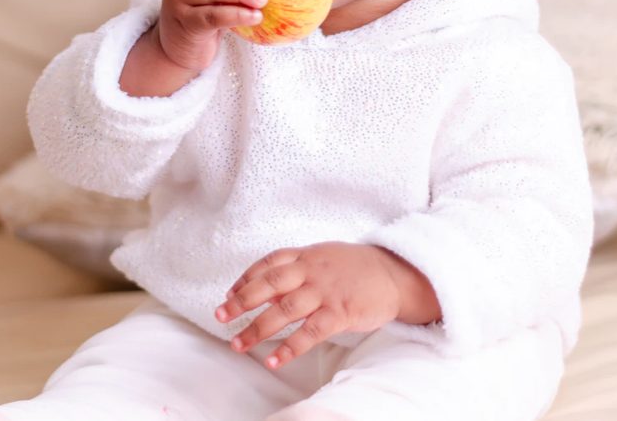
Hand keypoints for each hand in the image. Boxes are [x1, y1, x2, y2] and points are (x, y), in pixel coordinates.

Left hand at [214, 242, 403, 369]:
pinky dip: (289, 347)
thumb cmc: (356, 268)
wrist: (395, 274)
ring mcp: (326, 291)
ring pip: (284, 310)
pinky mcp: (341, 312)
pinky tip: (274, 360)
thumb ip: (296, 270)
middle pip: (269, 285)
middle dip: (241, 302)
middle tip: (220, 317)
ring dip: (258, 329)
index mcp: (307, 255)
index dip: (245, 279)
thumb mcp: (324, 258)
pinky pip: (310, 332)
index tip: (228, 294)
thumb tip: (265, 290)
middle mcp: (312, 270)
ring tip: (238, 345)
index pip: (268, 264)